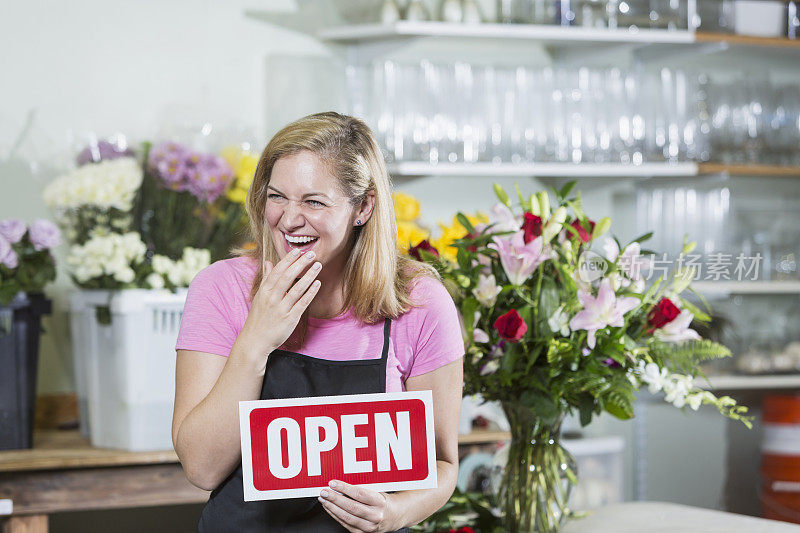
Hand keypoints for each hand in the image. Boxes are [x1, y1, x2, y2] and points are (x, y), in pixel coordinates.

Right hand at [236, 248, 321, 363]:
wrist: (255, 341)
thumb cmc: (258, 317)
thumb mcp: (259, 296)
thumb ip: (266, 278)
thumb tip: (268, 262)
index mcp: (264, 291)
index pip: (277, 271)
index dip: (288, 260)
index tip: (297, 251)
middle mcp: (272, 299)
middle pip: (287, 277)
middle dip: (300, 264)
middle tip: (311, 254)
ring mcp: (281, 309)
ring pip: (297, 289)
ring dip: (308, 276)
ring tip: (318, 265)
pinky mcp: (290, 319)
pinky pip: (302, 303)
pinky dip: (310, 293)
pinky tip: (317, 283)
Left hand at [318, 480, 400, 532]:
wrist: (394, 516)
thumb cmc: (384, 501)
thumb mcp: (377, 491)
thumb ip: (362, 488)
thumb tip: (342, 485)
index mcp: (380, 502)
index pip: (359, 494)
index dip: (344, 488)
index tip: (333, 483)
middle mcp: (375, 516)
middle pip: (351, 506)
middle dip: (334, 498)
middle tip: (324, 492)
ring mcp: (369, 526)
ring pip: (346, 517)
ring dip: (332, 507)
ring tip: (324, 500)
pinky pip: (346, 524)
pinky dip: (335, 515)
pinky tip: (330, 509)